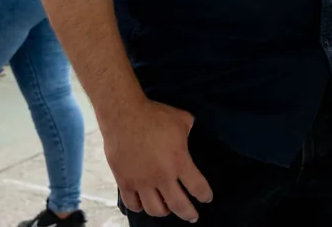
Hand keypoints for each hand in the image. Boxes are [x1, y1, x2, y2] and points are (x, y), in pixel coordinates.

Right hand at [103, 98, 212, 221]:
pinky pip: (133, 204)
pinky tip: (144, 203)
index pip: (197, 188)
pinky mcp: (124, 181)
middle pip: (179, 206)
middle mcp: (162, 176)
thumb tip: (192, 134)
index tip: (206, 198)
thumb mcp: (182, 120)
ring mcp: (142, 181)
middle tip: (193, 216)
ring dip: (164, 211)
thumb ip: (190, 131)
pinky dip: (140, 207)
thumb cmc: (154, 115)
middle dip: (189, 214)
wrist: (124, 115)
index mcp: (179, 162)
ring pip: (155, 210)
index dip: (205, 196)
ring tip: (167, 207)